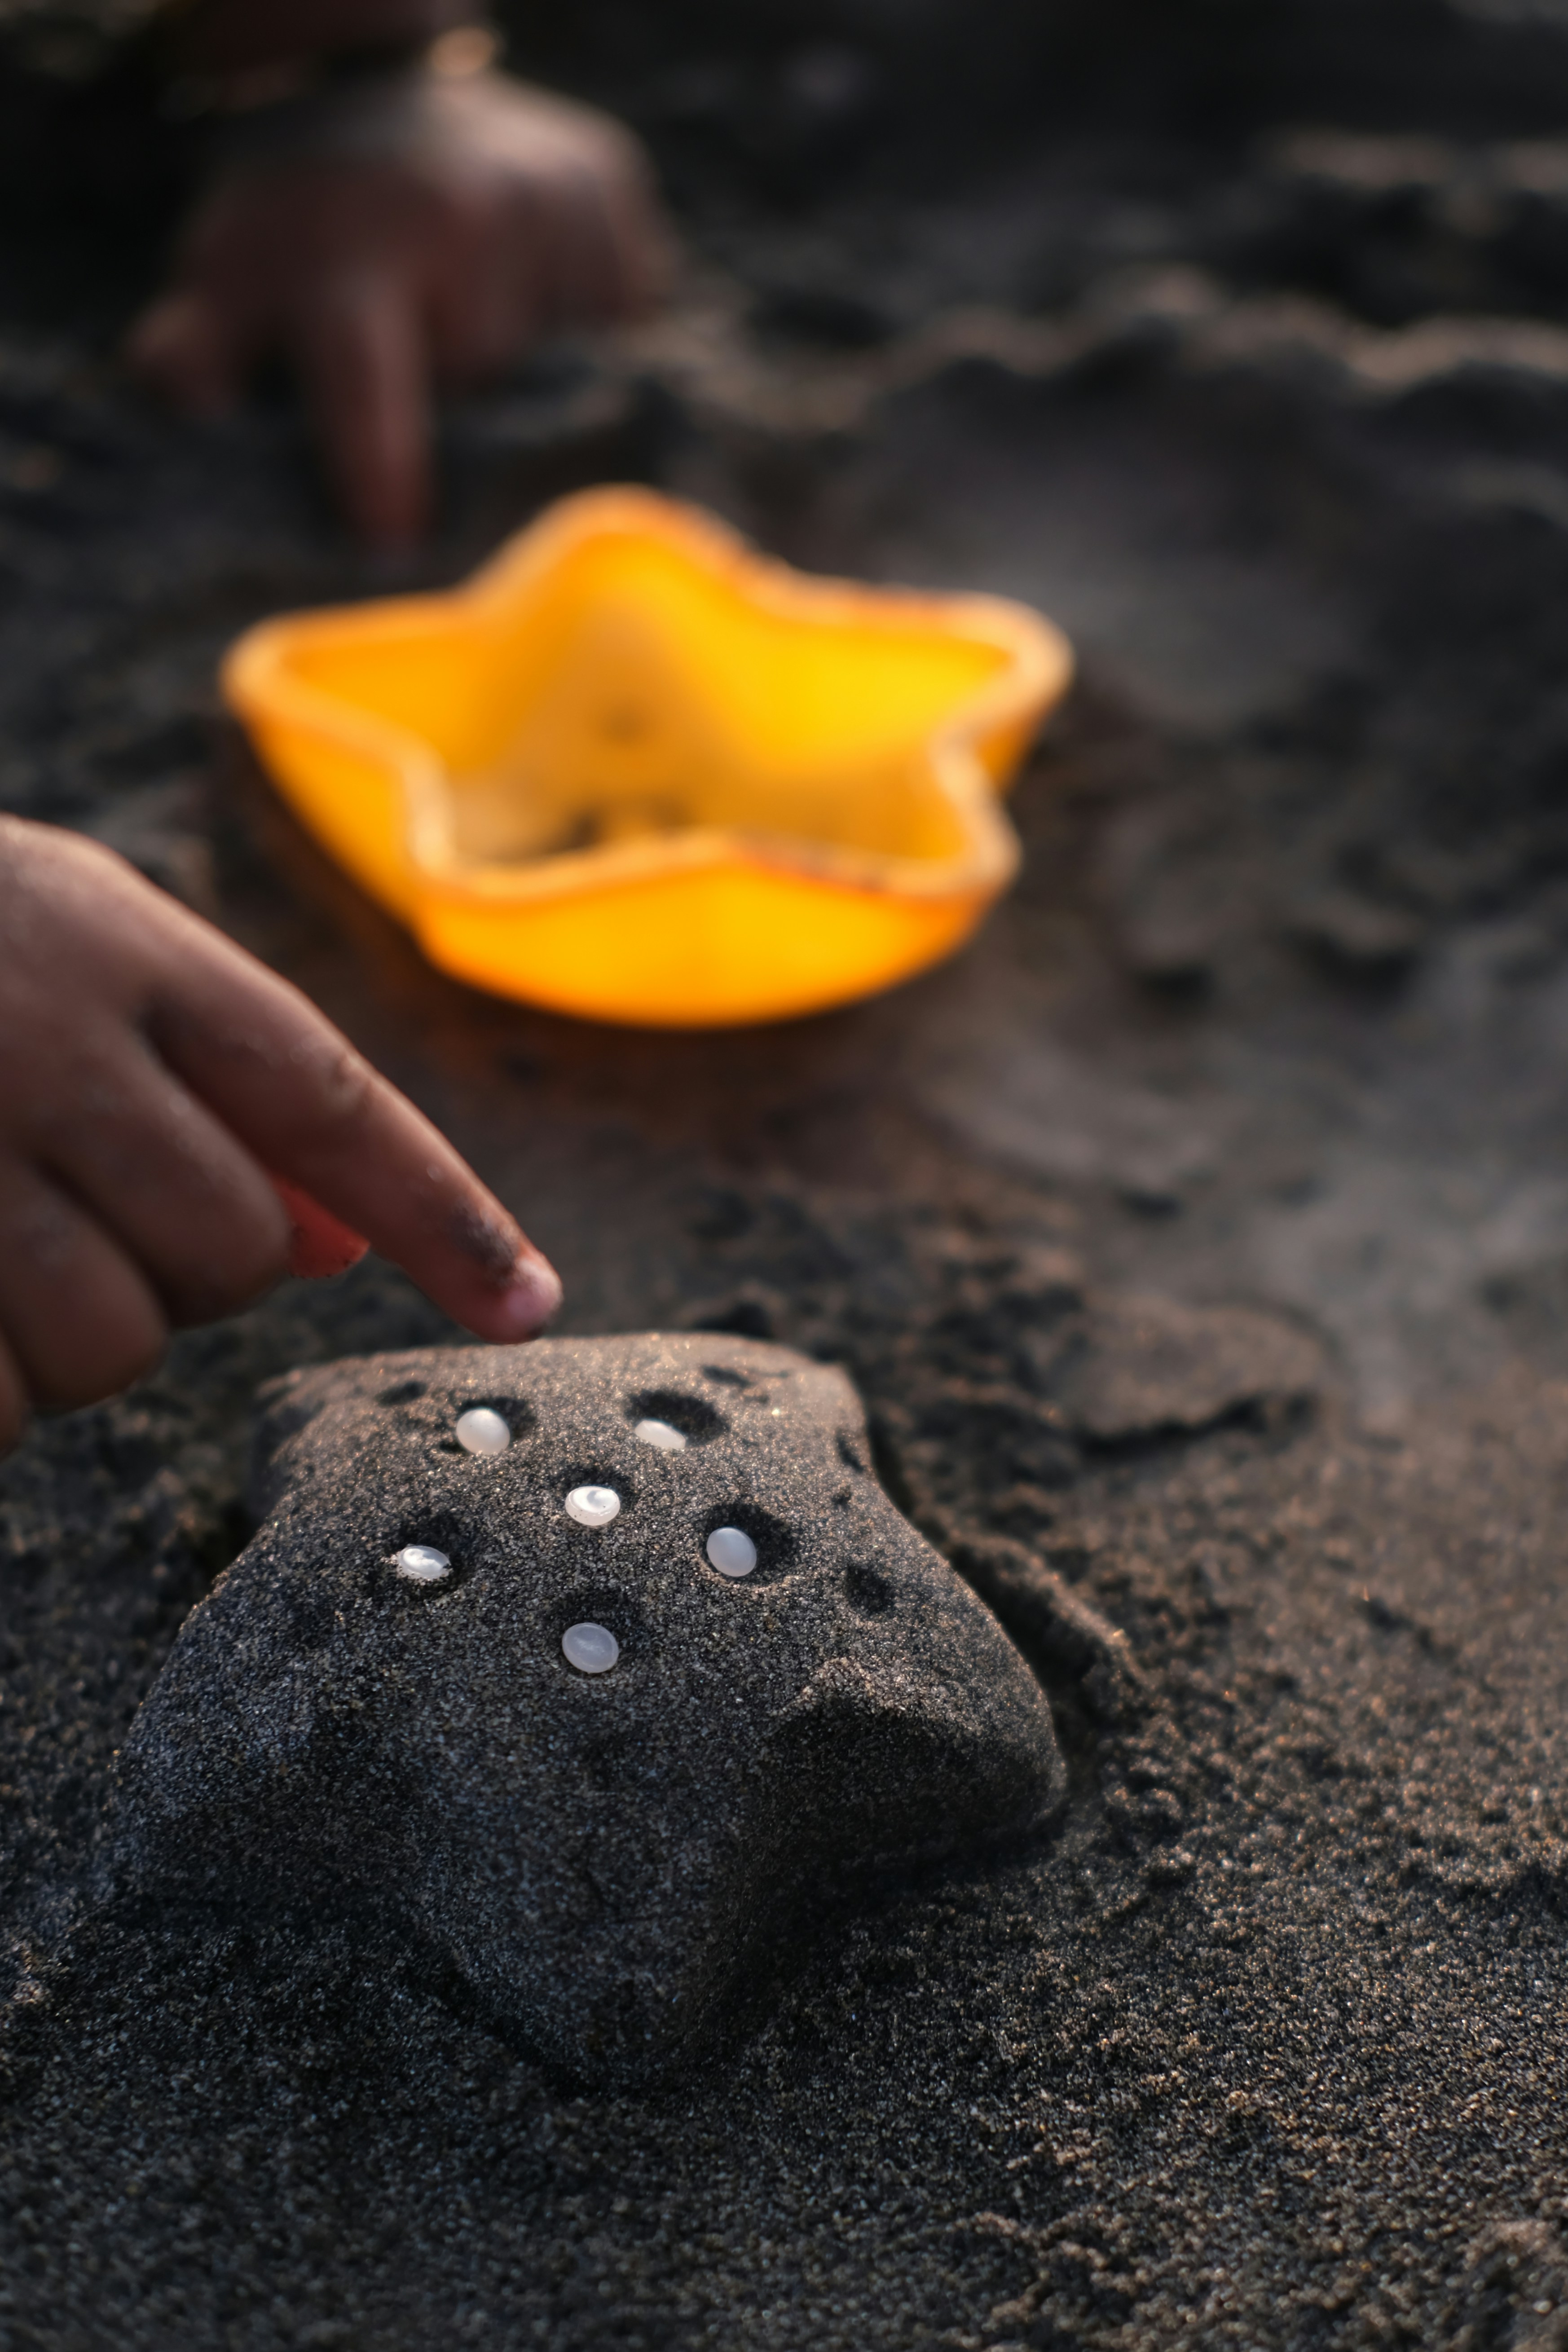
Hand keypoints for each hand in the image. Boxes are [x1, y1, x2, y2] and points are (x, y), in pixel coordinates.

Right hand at [0, 817, 561, 1451]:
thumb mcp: (69, 941)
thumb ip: (207, 1073)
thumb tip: (334, 1242)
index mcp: (115, 945)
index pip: (329, 1099)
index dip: (443, 1211)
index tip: (527, 1307)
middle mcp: (39, 1042)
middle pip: (228, 1252)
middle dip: (191, 1273)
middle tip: (89, 1214)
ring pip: (111, 1343)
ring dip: (80, 1340)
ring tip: (3, 1253)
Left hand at [128, 68, 666, 545]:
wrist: (382, 102)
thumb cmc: (305, 231)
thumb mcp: (228, 282)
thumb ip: (195, 355)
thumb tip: (189, 408)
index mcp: (352, 249)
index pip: (368, 372)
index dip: (381, 459)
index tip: (394, 540)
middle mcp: (459, 212)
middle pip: (490, 388)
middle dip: (472, 423)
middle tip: (444, 406)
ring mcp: (546, 198)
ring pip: (573, 364)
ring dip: (539, 386)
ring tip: (495, 354)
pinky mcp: (609, 193)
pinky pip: (625, 319)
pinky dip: (591, 340)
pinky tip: (543, 313)